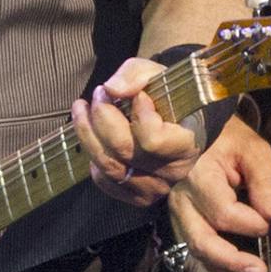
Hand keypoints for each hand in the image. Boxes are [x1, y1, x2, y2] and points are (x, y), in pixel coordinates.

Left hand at [72, 57, 199, 207]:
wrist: (178, 120)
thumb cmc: (169, 96)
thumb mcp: (157, 74)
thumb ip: (137, 75)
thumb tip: (112, 89)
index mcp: (187, 144)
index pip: (152, 139)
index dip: (139, 114)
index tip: (136, 95)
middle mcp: (173, 172)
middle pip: (122, 150)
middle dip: (101, 116)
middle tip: (98, 94)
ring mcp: (154, 188)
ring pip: (107, 166)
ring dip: (87, 133)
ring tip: (82, 108)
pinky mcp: (137, 197)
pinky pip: (104, 180)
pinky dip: (94, 157)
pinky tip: (96, 138)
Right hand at [161, 115, 270, 271]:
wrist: (193, 133)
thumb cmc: (227, 140)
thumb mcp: (252, 150)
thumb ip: (265, 182)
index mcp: (198, 176)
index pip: (222, 211)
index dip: (249, 224)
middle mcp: (180, 201)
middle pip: (200, 241)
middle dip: (230, 263)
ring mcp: (174, 218)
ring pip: (189, 258)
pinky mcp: (176, 230)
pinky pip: (182, 264)